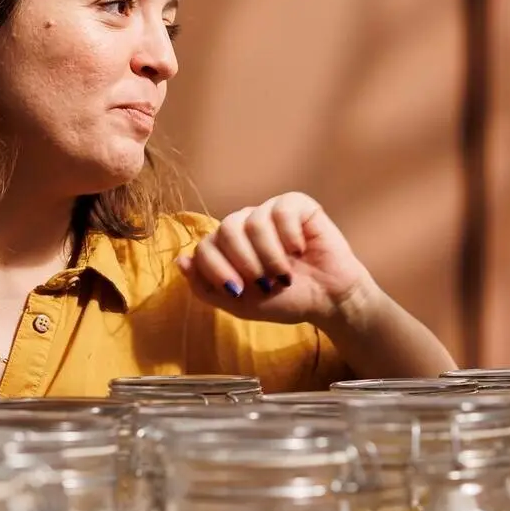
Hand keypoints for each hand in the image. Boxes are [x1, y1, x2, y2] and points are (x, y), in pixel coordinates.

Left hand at [177, 193, 371, 326]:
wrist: (328, 300)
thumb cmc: (286, 300)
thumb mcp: (240, 305)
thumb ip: (206, 288)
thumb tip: (180, 260)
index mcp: (228, 247)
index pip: (206, 246)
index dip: (217, 269)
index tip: (238, 291)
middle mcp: (246, 225)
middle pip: (226, 230)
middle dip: (244, 262)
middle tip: (264, 282)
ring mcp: (270, 212)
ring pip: (254, 222)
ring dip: (269, 255)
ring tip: (284, 274)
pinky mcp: (297, 205)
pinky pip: (282, 210)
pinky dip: (289, 236)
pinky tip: (301, 249)